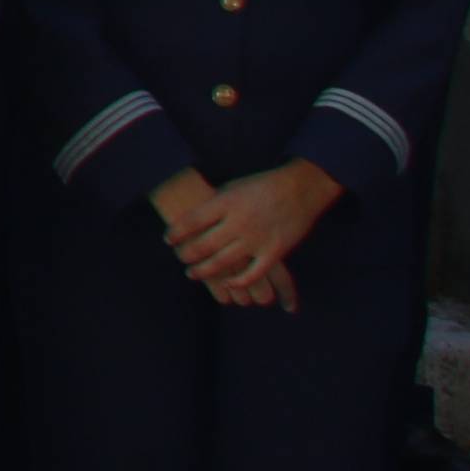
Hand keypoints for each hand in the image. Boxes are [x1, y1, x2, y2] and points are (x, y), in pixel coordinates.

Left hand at [154, 159, 341, 306]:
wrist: (301, 187)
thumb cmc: (262, 186)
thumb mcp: (233, 187)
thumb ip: (214, 204)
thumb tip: (189, 220)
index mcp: (226, 203)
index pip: (191, 221)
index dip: (176, 233)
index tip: (168, 239)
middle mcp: (239, 222)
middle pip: (203, 245)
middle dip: (186, 255)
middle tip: (181, 258)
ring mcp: (256, 239)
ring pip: (222, 263)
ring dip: (203, 271)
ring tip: (192, 273)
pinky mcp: (274, 251)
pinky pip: (252, 275)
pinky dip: (236, 283)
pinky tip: (226, 284)